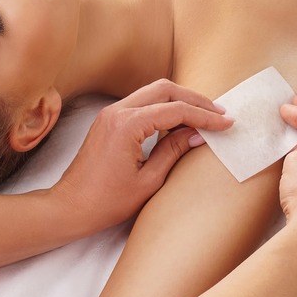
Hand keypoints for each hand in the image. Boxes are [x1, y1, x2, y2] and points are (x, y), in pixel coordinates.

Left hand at [51, 79, 232, 229]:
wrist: (70, 206)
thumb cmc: (105, 201)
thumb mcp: (148, 181)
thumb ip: (174, 151)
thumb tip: (198, 135)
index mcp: (126, 125)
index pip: (175, 110)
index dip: (205, 116)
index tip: (226, 123)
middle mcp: (117, 111)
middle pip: (165, 89)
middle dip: (195, 99)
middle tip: (219, 114)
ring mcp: (110, 113)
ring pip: (153, 92)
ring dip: (179, 100)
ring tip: (204, 116)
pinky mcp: (108, 119)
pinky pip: (141, 103)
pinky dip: (163, 107)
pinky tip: (179, 122)